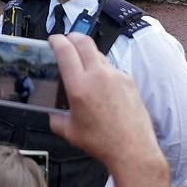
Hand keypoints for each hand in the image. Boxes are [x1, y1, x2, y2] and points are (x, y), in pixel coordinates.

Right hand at [47, 31, 161, 172]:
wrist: (133, 149)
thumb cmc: (102, 142)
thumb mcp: (70, 132)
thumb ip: (56, 118)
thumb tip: (53, 113)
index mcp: (80, 86)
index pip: (65, 50)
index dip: (56, 41)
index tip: (53, 41)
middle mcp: (98, 75)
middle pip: (83, 41)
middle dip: (72, 37)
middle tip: (66, 42)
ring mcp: (116, 75)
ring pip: (98, 54)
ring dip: (87, 54)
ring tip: (82, 66)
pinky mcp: (129, 80)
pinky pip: (112, 68)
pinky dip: (102, 70)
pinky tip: (101, 85)